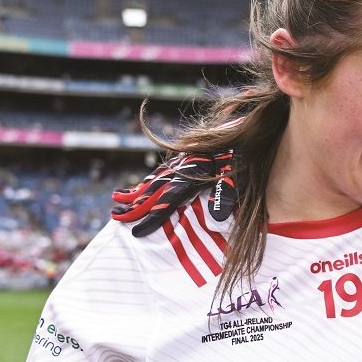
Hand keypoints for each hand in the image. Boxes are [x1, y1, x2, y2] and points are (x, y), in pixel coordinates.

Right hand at [111, 150, 234, 236]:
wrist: (246, 130)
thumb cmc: (245, 159)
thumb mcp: (238, 179)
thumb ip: (225, 197)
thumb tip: (217, 218)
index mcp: (193, 175)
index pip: (167, 201)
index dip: (151, 218)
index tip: (136, 232)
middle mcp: (183, 167)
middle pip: (154, 189)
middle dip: (134, 204)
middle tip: (115, 216)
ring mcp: (183, 159)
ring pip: (156, 178)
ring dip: (138, 190)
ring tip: (120, 200)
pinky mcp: (187, 154)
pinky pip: (164, 170)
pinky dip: (152, 179)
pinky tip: (144, 185)